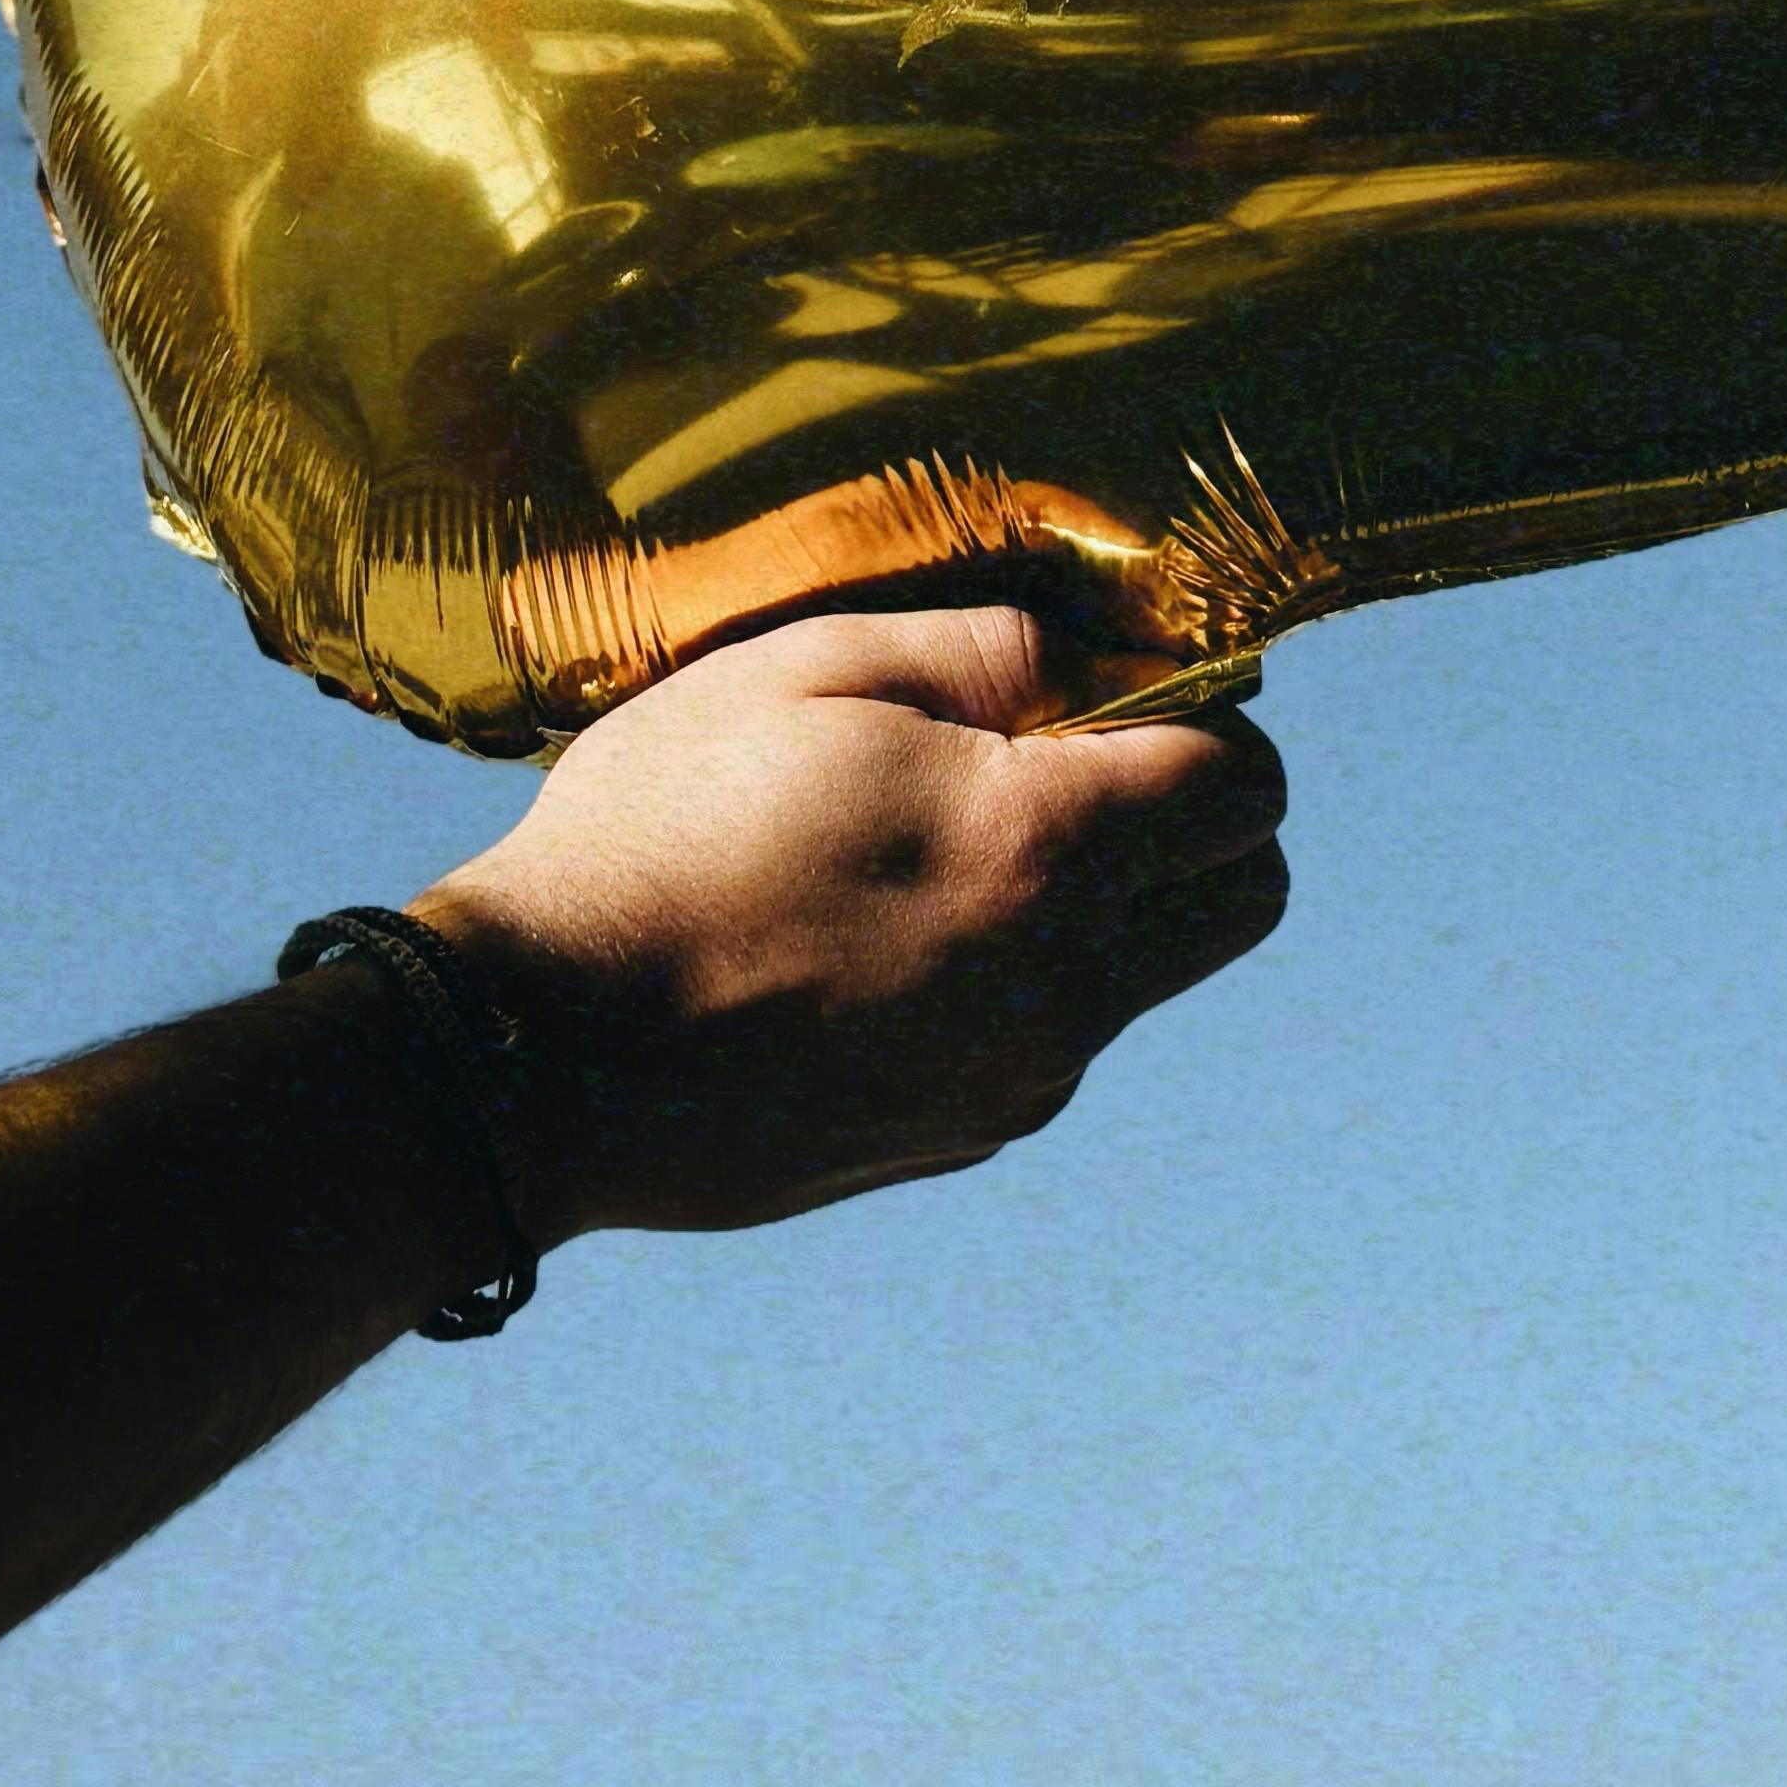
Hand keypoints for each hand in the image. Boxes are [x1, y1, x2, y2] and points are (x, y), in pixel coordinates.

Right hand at [414, 604, 1286, 1244]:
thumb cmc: (662, 834)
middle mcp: (1064, 986)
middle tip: (1070, 762)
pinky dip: (1029, 979)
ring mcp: (1016, 1078)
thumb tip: (1077, 655)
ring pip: (1152, 975)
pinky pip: (1057, 1041)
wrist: (539, 1056)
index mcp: (1044, 851)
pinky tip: (892, 936)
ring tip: (949, 849)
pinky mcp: (959, 1137)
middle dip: (1200, 817)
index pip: (1248, 788)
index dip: (1204, 717)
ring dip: (1110, 903)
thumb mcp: (803, 673)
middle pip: (1245, 898)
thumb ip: (975, 649)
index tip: (1110, 689)